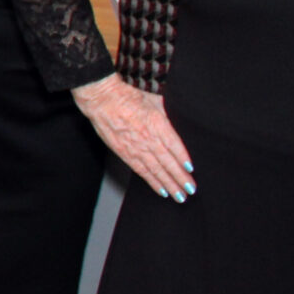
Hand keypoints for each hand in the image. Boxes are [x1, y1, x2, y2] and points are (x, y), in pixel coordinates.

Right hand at [71, 74, 193, 200]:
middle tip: (190, 190)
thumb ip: (168, 115)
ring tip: (179, 196)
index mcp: (157, 123)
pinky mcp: (124, 153)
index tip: (191, 170)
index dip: (183, 159)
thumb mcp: (154, 101)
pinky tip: (161, 190)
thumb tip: (179, 123)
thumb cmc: (128, 97)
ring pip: (155, 170)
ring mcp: (135, 148)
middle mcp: (147, 139)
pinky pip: (141, 170)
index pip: (174, 146)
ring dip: (168, 184)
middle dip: (180, 178)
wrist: (102, 100)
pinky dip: (152, 181)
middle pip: (167, 162)